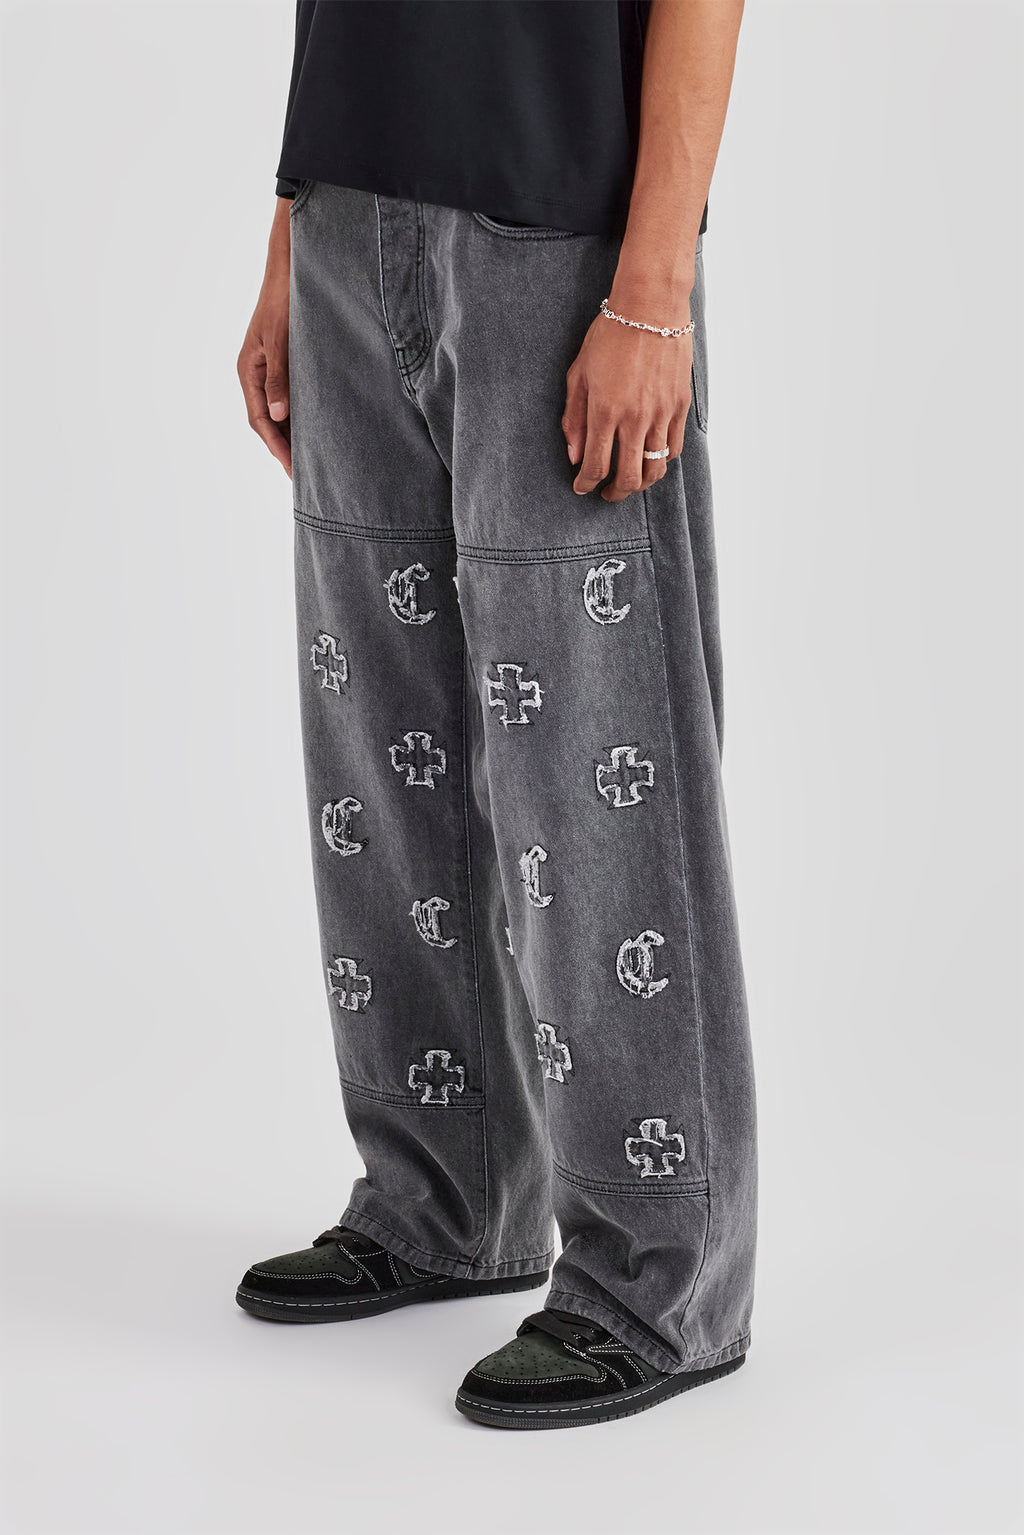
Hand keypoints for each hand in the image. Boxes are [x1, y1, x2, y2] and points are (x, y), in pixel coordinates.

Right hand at [237, 198, 291, 476]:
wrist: (292, 266)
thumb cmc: (284, 298)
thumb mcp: (281, 338)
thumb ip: (279, 376)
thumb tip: (280, 416)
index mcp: (249, 370)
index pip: (260, 420)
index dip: (276, 447)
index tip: (293, 469)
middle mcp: (258, 373)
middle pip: (270, 421)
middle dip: (285, 448)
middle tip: (306, 475)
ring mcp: (272, 368)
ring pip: (282, 411)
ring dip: (295, 434)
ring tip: (315, 459)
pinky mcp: (289, 362)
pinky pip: (294, 396)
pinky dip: (304, 415)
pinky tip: (321, 427)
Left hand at [562, 290, 692, 502]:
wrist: (651, 307)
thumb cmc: (610, 335)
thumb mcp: (579, 374)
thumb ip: (574, 418)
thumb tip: (574, 456)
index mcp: (605, 411)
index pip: (596, 466)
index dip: (587, 484)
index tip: (582, 487)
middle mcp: (635, 418)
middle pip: (629, 478)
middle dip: (615, 493)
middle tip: (607, 493)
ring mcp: (661, 414)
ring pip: (655, 469)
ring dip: (640, 483)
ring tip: (630, 481)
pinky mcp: (680, 406)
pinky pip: (674, 448)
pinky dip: (661, 461)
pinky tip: (649, 458)